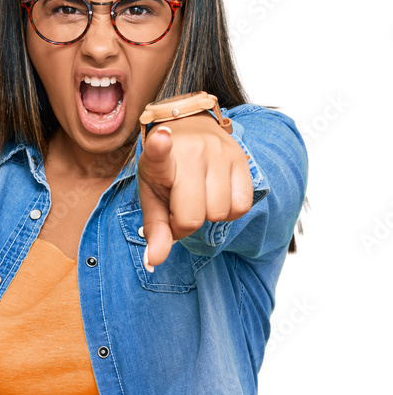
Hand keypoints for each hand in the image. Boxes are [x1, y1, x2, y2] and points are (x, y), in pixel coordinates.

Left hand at [137, 111, 252, 267]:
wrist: (191, 131)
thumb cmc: (168, 173)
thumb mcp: (153, 198)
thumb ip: (155, 231)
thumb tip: (153, 263)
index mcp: (161, 161)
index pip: (159, 153)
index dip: (159, 147)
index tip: (162, 137)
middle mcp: (191, 152)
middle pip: (194, 216)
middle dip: (185, 223)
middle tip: (179, 208)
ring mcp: (219, 153)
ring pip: (220, 213)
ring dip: (208, 216)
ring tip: (198, 198)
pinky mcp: (241, 158)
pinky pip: (241, 206)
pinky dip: (229, 211)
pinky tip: (217, 196)